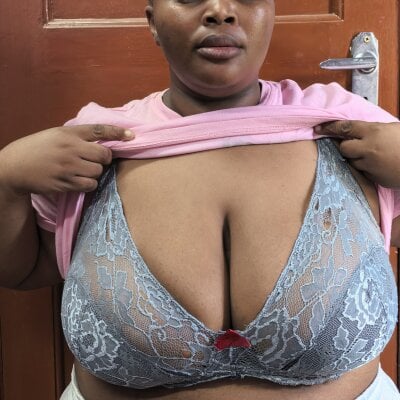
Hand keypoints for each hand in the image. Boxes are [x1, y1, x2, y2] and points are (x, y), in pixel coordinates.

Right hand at [0, 125, 133, 195]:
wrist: (15, 167)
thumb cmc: (37, 149)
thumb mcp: (56, 135)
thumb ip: (77, 137)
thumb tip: (103, 142)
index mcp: (68, 133)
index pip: (99, 130)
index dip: (117, 132)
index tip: (131, 136)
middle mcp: (71, 148)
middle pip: (104, 155)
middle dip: (104, 159)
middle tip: (95, 160)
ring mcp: (68, 167)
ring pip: (98, 172)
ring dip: (95, 172)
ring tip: (82, 170)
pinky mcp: (66, 183)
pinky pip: (90, 185)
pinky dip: (89, 184)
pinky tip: (78, 180)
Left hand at [315, 121, 399, 187]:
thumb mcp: (392, 129)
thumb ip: (373, 130)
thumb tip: (355, 131)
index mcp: (374, 132)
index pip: (345, 128)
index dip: (329, 127)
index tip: (318, 129)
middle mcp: (368, 148)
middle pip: (343, 148)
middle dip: (346, 147)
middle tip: (355, 145)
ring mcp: (370, 165)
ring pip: (352, 161)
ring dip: (357, 159)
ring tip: (374, 156)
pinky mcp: (373, 178)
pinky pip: (362, 173)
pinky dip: (366, 169)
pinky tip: (379, 166)